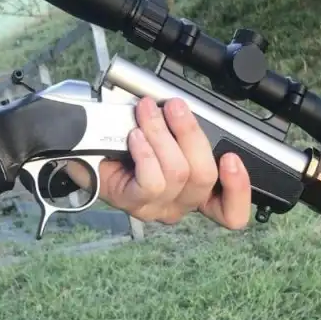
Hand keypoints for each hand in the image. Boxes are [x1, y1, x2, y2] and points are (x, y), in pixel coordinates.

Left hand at [66, 96, 250, 228]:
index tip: (231, 159)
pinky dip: (145, 152)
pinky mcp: (133, 203)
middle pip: (204, 177)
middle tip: (174, 107)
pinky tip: (135, 136)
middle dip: (190, 133)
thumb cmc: (122, 142)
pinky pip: (151, 181)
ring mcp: (156, 207)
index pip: (230, 212)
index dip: (239, 189)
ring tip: (146, 113)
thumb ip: (182, 128)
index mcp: (195, 191)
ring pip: (178, 174)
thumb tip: (184, 107)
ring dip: (162, 134)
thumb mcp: (163, 134)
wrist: (80, 152)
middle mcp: (179, 205)